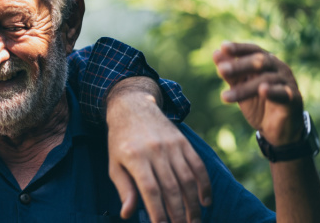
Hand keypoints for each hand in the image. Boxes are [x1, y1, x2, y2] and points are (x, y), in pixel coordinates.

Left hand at [106, 78, 211, 222]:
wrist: (133, 107)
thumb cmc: (121, 141)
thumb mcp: (114, 164)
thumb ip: (124, 189)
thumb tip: (127, 214)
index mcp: (135, 157)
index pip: (150, 190)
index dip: (158, 211)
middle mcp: (155, 150)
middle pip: (171, 187)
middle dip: (178, 213)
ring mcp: (172, 145)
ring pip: (187, 179)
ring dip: (193, 204)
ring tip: (194, 222)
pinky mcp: (184, 142)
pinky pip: (198, 166)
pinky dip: (204, 185)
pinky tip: (205, 202)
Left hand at [213, 42, 303, 144]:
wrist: (278, 129)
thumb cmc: (258, 103)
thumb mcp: (241, 87)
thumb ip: (230, 73)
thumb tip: (216, 53)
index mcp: (267, 62)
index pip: (253, 50)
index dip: (239, 48)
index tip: (223, 47)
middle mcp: (279, 68)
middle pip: (260, 61)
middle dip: (239, 66)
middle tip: (221, 70)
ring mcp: (288, 82)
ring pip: (266, 79)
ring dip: (244, 88)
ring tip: (225, 97)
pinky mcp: (294, 99)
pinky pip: (283, 93)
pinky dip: (272, 91)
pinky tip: (262, 90)